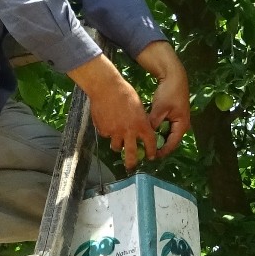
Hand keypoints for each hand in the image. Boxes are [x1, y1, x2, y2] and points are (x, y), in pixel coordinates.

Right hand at [67, 54, 160, 170]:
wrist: (106, 88)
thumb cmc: (125, 93)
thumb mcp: (138, 106)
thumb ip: (140, 120)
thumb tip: (140, 128)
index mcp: (141, 125)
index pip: (150, 143)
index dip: (151, 151)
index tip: (151, 156)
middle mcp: (128, 132)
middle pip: (131, 154)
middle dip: (132, 163)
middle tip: (131, 167)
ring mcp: (114, 132)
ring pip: (116, 146)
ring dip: (117, 145)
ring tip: (117, 142)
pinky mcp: (103, 130)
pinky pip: (106, 136)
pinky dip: (107, 133)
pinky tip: (107, 123)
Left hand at [144, 69, 189, 160]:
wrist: (174, 76)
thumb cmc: (169, 92)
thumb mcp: (160, 108)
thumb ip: (154, 123)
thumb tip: (145, 136)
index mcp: (182, 125)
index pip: (172, 144)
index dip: (161, 151)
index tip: (150, 157)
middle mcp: (182, 125)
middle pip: (170, 141)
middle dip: (159, 147)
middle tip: (144, 152)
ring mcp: (178, 121)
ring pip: (167, 135)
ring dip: (157, 139)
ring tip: (144, 144)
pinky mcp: (173, 116)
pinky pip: (165, 128)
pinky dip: (158, 131)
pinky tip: (147, 133)